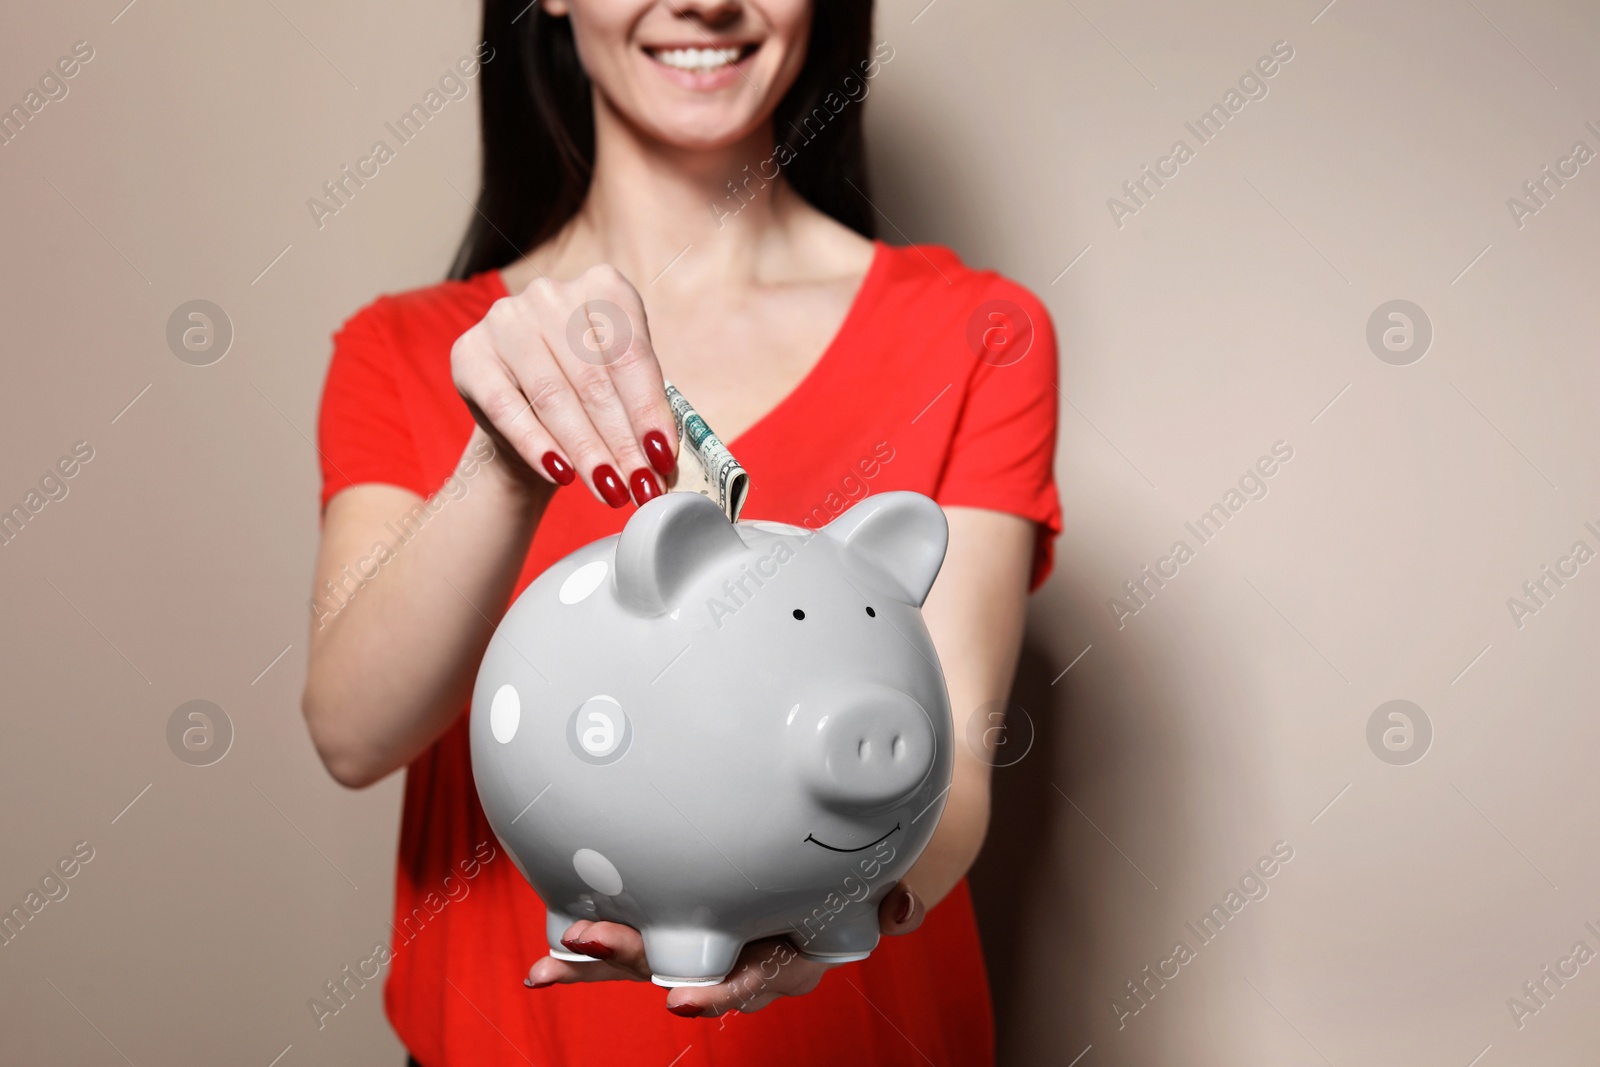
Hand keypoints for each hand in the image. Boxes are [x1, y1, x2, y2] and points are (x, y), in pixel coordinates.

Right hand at [451, 264, 678, 506]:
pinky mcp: (470, 354)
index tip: (663, 457)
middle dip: (622, 442)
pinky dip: (537, 446)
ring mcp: (506, 320)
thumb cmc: (585, 393)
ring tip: (609, 490)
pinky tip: (560, 474)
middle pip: (594, 380)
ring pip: (553, 397)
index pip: (631, 355)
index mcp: (602, 287)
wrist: (525, 408)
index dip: (649, 411)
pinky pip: (507, 408)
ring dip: (586, 451)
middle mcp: (551, 294)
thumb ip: (643, 412)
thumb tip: (663, 459)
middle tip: (640, 486)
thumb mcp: (622, 389)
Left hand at [523, 883, 926, 1016]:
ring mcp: (716, 938)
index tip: (681, 1000)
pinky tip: (552, 939)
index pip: (753, 978)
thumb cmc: (865, 863)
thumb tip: (904, 911)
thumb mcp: (888, 876)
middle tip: (575, 949)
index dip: (717, 993)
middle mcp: (746, 954)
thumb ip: (894, 896)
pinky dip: (599, 939)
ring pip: (653, 957)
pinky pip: (644, 928)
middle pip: (684, 969)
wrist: (857, 860)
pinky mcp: (693, 916)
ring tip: (545, 967)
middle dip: (626, 963)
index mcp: (791, 951)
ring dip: (598, 964)